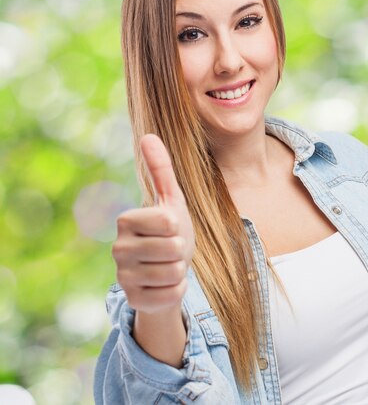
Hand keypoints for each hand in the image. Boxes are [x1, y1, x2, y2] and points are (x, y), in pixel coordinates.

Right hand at [112, 134, 194, 313]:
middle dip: (181, 249)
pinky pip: (172, 294)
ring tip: (168, 265)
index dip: (178, 227)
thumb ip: (160, 169)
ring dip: (180, 269)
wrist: (167, 270)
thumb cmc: (170, 232)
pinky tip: (164, 284)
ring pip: (174, 272)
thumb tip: (149, 135)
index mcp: (125, 221)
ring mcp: (123, 277)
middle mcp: (118, 249)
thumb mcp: (170, 200)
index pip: (169, 222)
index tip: (169, 230)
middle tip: (171, 250)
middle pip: (174, 248)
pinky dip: (177, 289)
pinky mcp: (134, 300)